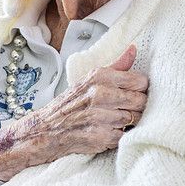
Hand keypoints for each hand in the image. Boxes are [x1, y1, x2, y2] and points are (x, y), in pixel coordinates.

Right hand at [0, 44, 146, 179]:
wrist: (44, 130)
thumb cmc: (70, 104)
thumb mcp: (89, 79)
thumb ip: (116, 66)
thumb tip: (134, 48)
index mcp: (99, 76)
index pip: (140, 81)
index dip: (141, 89)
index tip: (134, 94)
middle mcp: (99, 94)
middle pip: (140, 101)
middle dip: (138, 108)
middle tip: (126, 110)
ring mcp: (99, 116)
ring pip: (134, 119)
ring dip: (129, 123)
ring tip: (117, 122)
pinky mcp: (99, 137)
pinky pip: (124, 137)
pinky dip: (120, 137)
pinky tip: (109, 133)